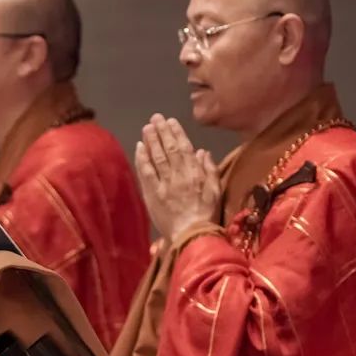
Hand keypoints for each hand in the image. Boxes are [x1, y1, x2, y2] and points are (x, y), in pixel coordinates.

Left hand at [135, 114, 220, 240]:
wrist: (192, 237)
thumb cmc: (206, 215)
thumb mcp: (216, 192)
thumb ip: (210, 170)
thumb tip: (203, 151)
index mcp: (195, 174)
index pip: (184, 148)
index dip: (177, 133)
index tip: (171, 121)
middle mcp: (178, 175)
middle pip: (168, 149)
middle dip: (161, 132)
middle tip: (155, 118)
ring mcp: (163, 184)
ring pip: (156, 157)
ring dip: (151, 141)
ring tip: (147, 128)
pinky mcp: (152, 194)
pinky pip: (146, 173)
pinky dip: (142, 159)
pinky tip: (139, 148)